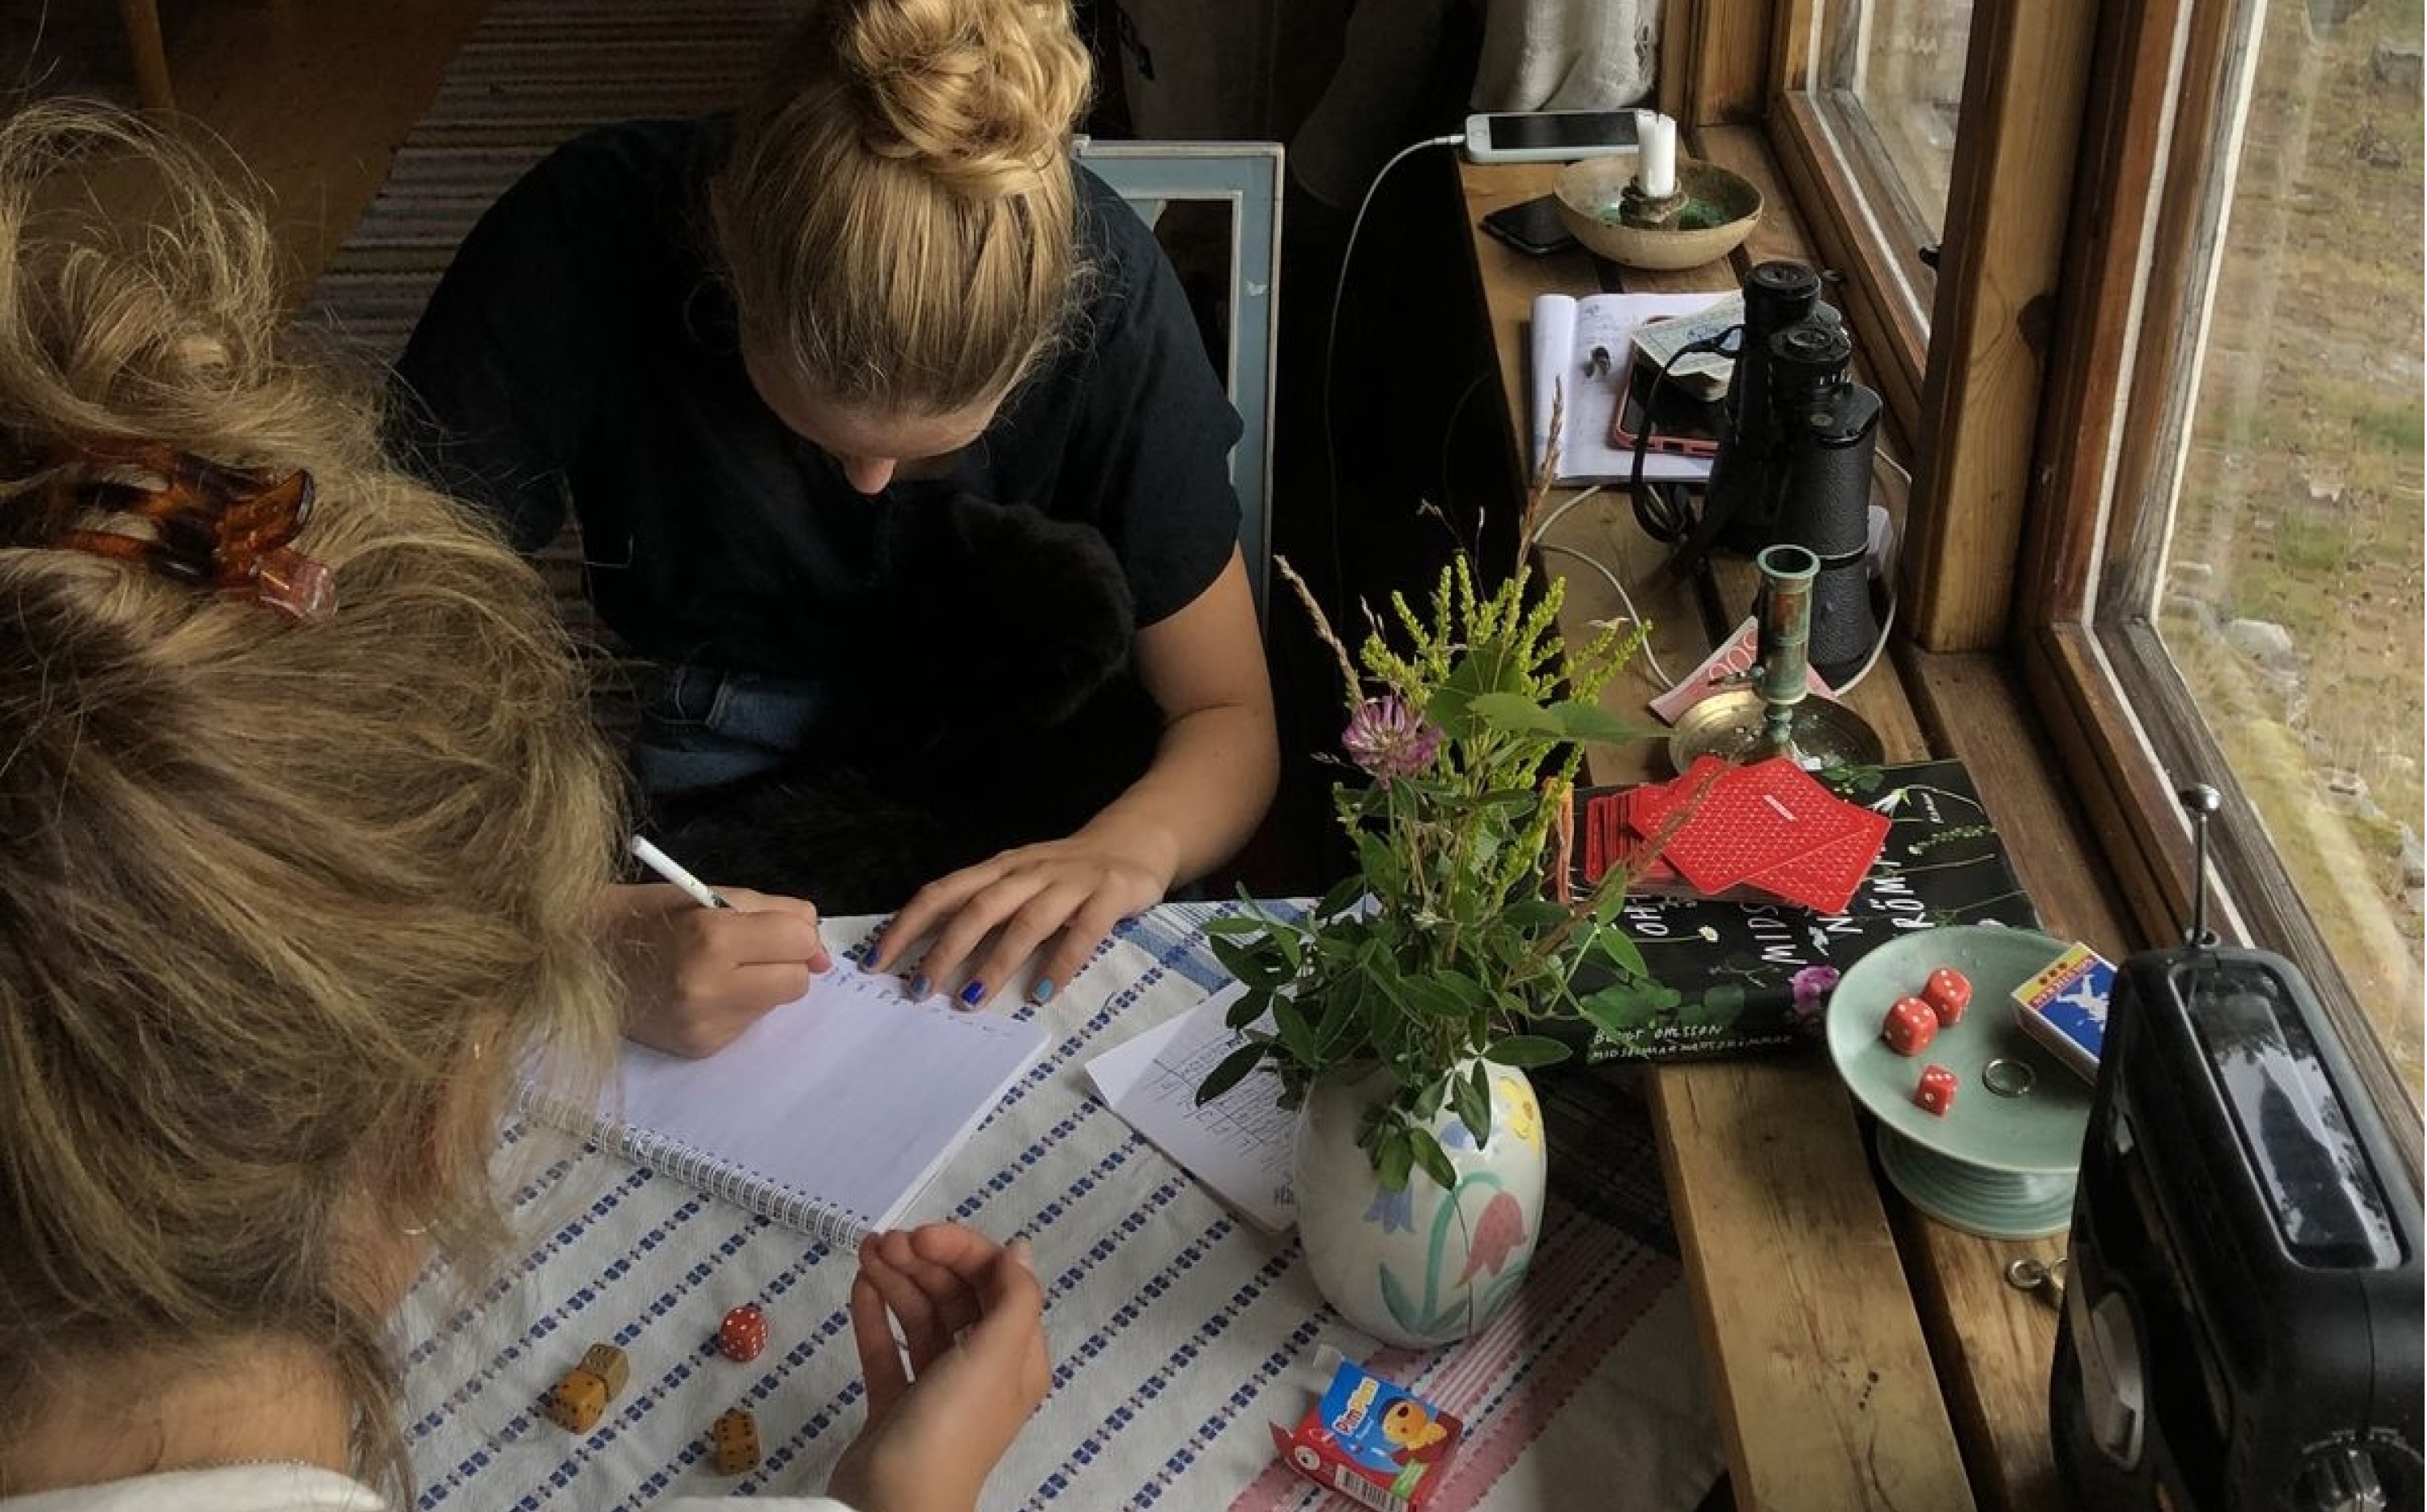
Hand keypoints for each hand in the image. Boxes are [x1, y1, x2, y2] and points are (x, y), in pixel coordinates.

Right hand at [602, 882, 830, 1056]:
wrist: (582, 956)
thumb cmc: (649, 915)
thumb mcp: (711, 893)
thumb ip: (776, 913)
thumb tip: (820, 949)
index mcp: (711, 938)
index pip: (798, 942)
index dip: (794, 933)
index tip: (773, 928)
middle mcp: (708, 989)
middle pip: (796, 982)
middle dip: (784, 963)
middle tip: (751, 949)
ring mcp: (703, 1025)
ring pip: (774, 1005)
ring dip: (761, 985)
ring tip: (718, 970)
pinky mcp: (699, 1048)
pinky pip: (747, 1024)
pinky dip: (736, 1005)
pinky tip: (702, 994)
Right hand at [831, 1224, 1049, 1511]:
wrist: (891, 1507)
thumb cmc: (951, 1427)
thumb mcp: (996, 1355)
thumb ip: (1015, 1297)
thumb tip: (1020, 1248)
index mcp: (1016, 1359)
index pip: (997, 1284)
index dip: (963, 1251)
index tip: (922, 1235)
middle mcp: (981, 1370)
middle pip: (958, 1297)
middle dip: (924, 1263)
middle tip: (885, 1241)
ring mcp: (936, 1390)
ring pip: (921, 1318)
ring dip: (897, 1281)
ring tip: (866, 1252)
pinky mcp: (895, 1407)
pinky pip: (887, 1350)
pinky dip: (875, 1316)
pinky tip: (860, 1286)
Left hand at [869, 826, 1168, 1009]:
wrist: (1134, 839)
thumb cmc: (1065, 871)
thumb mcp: (1018, 880)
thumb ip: (983, 907)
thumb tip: (926, 953)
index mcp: (999, 868)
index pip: (942, 894)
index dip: (906, 927)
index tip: (876, 963)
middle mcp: (1028, 871)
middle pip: (978, 909)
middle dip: (944, 951)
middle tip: (919, 991)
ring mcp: (1070, 882)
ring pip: (1026, 921)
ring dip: (995, 963)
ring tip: (971, 1001)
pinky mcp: (1109, 895)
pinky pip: (1084, 932)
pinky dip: (1061, 963)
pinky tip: (1042, 993)